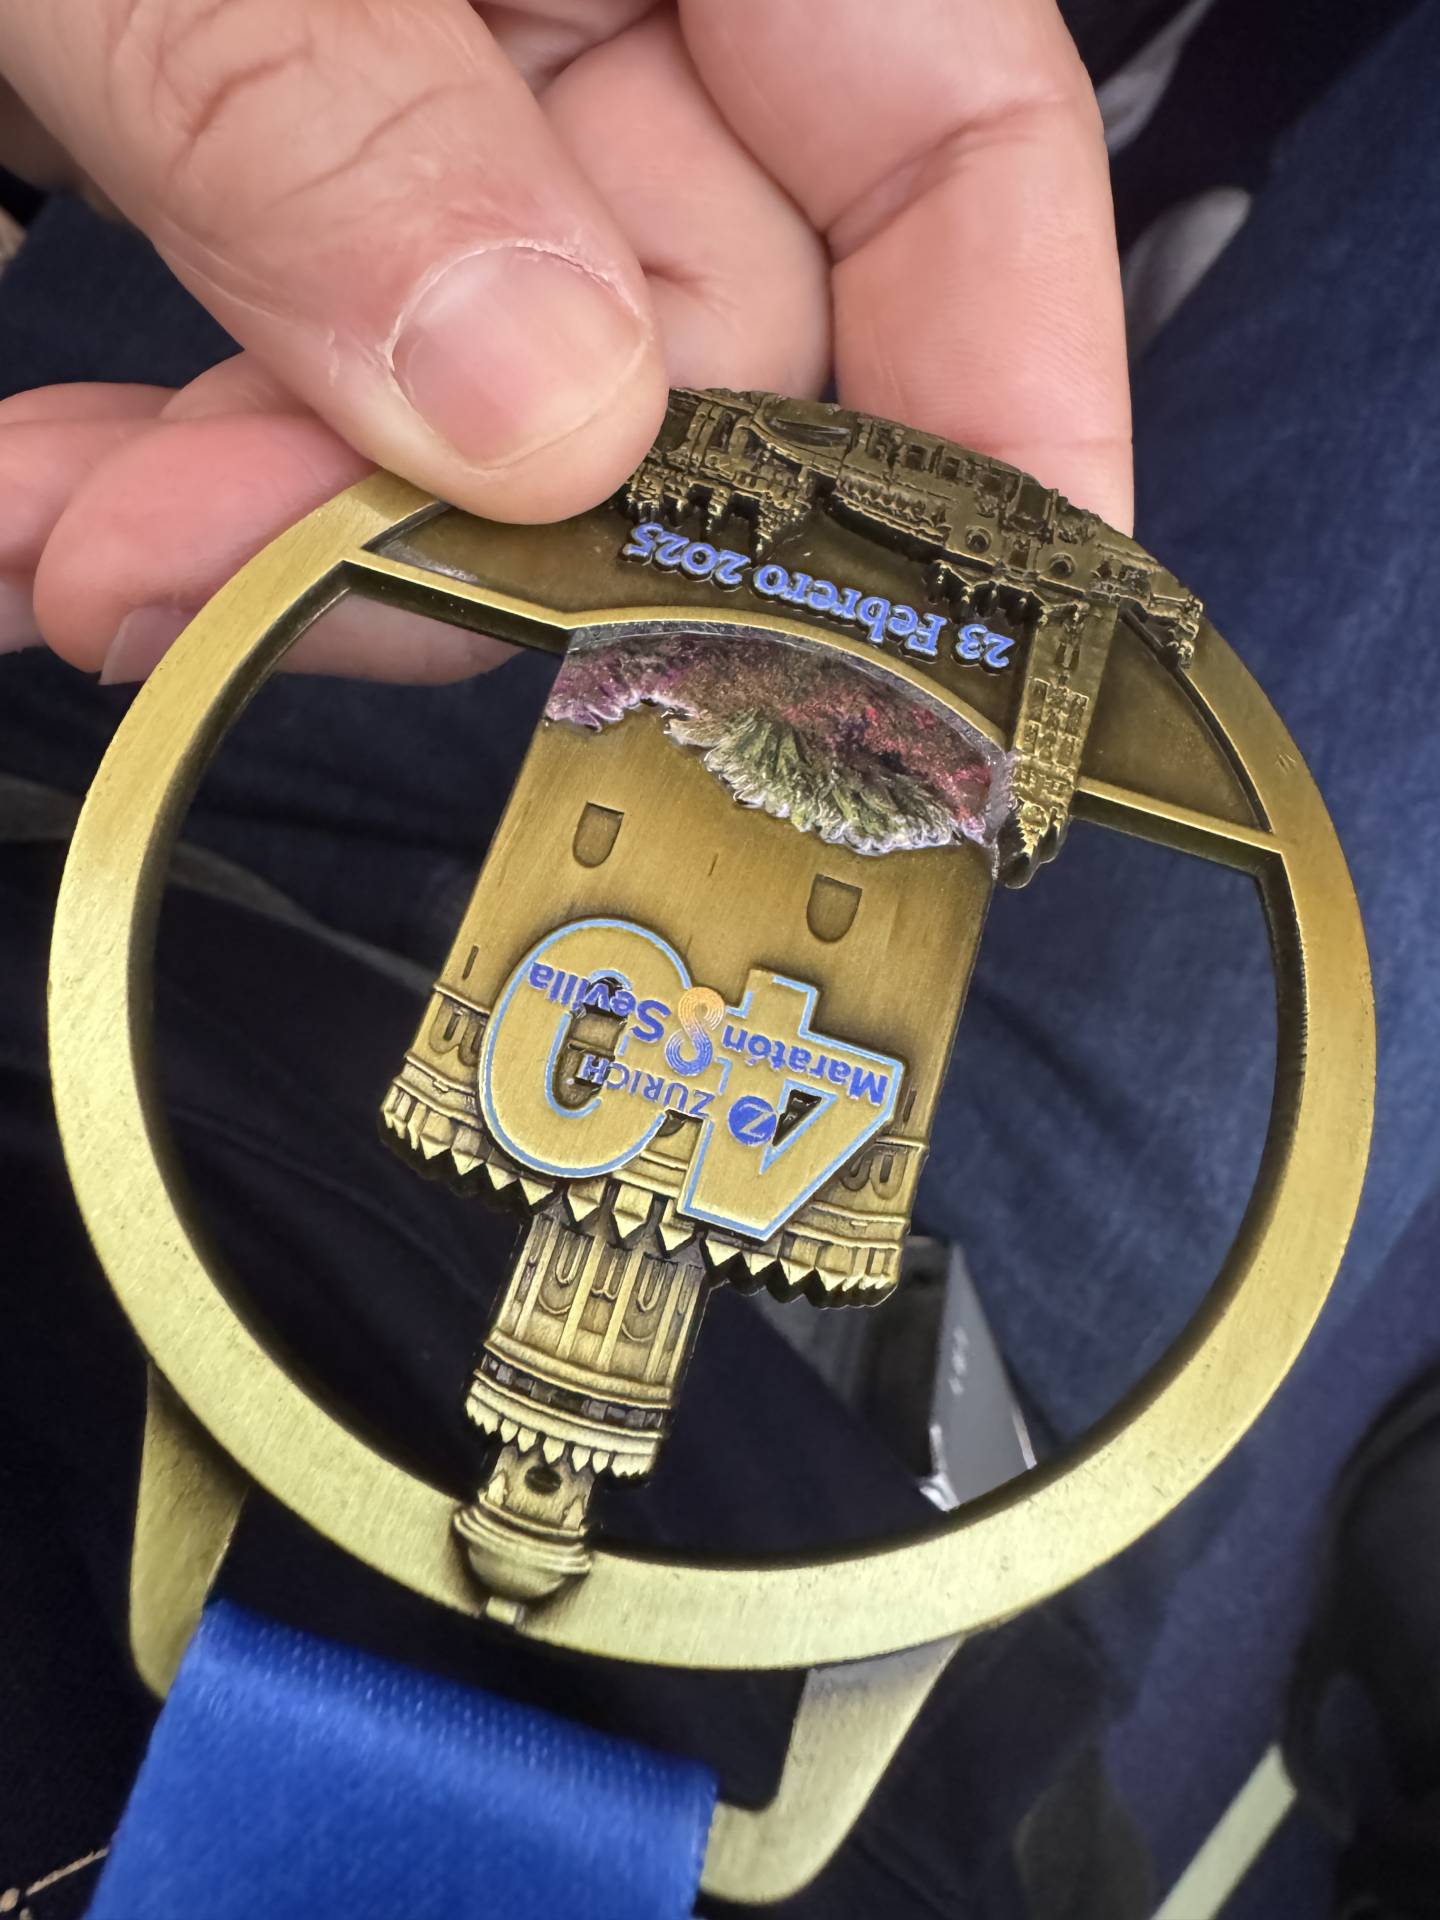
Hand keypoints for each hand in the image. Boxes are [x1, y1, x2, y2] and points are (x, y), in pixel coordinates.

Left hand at [0, 0, 1129, 680]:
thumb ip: (342, 118)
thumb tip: (544, 424)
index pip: (958, 149)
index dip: (992, 424)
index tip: (937, 683)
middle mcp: (634, 15)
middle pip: (693, 357)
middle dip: (479, 526)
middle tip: (215, 586)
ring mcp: (479, 126)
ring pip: (493, 432)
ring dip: (284, 532)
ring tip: (79, 556)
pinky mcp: (320, 209)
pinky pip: (326, 398)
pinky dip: (190, 483)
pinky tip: (60, 515)